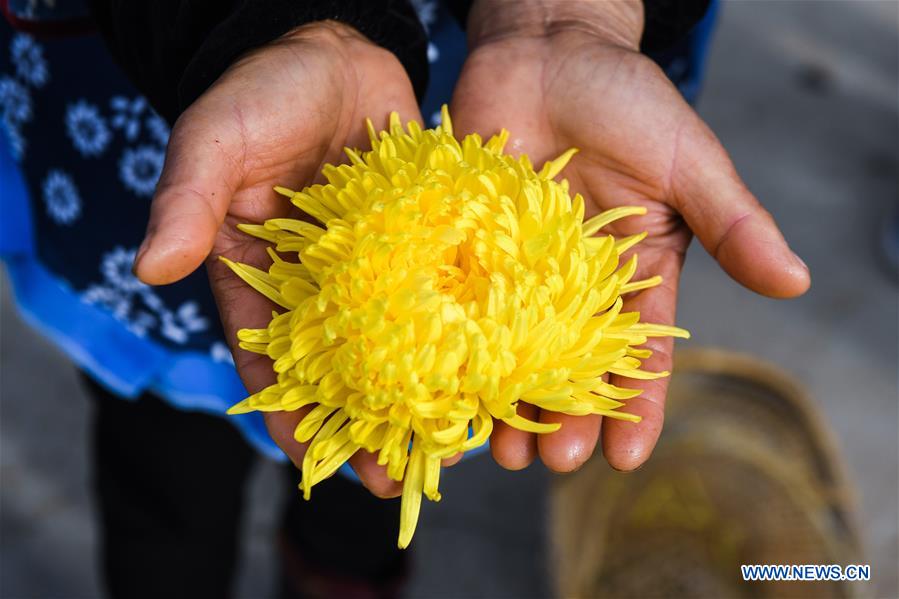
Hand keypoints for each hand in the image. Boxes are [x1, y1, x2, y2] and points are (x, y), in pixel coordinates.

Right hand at [132, 21, 420, 496]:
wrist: (336, 48)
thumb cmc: (264, 92)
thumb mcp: (217, 139)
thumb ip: (188, 198)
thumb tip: (151, 266)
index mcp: (259, 277)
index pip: (271, 361)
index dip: (290, 414)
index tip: (316, 464)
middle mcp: (320, 285)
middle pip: (340, 370)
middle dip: (365, 423)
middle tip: (398, 474)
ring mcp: (376, 269)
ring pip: (396, 346)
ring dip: (419, 393)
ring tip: (453, 441)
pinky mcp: (421, 244)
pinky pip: (441, 297)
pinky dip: (459, 334)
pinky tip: (485, 367)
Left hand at [452, 0, 809, 472]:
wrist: (545, 47)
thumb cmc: (626, 99)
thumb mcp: (687, 162)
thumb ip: (732, 223)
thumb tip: (794, 282)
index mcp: (633, 271)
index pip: (641, 351)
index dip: (637, 405)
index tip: (626, 456)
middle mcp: (572, 282)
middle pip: (570, 365)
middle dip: (566, 416)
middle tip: (553, 462)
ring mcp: (515, 268)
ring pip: (511, 349)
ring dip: (507, 399)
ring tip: (500, 448)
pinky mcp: (468, 246)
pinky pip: (459, 305)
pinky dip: (452, 346)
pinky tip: (444, 386)